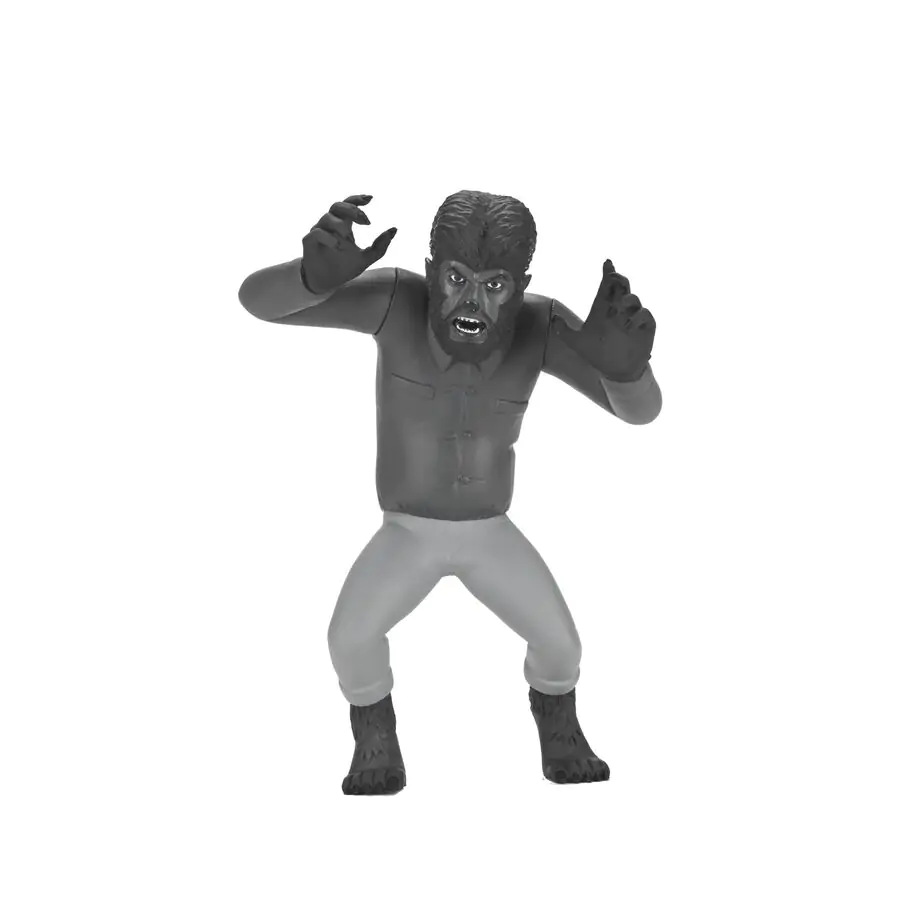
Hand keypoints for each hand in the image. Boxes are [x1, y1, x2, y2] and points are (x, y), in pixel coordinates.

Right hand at [301, 194, 397, 293]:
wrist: (328, 283)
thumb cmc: (345, 268)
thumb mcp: (366, 258)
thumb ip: (380, 246)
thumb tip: (394, 229)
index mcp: (343, 224)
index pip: (348, 204)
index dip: (357, 199)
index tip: (370, 199)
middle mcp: (330, 225)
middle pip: (337, 206)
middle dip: (352, 210)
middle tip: (365, 220)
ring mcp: (319, 232)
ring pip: (327, 218)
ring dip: (340, 225)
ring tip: (350, 238)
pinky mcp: (309, 242)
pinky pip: (316, 233)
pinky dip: (328, 237)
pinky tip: (338, 245)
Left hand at [553, 259, 655, 381]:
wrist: (615, 372)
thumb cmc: (596, 354)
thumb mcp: (577, 342)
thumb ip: (564, 330)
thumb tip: (553, 317)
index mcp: (603, 309)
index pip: (605, 286)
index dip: (607, 273)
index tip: (606, 262)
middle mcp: (618, 309)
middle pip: (621, 287)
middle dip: (619, 279)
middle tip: (613, 277)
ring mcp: (633, 317)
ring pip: (634, 299)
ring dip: (628, 299)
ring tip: (620, 306)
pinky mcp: (645, 327)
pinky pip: (645, 315)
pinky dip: (639, 316)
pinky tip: (630, 323)